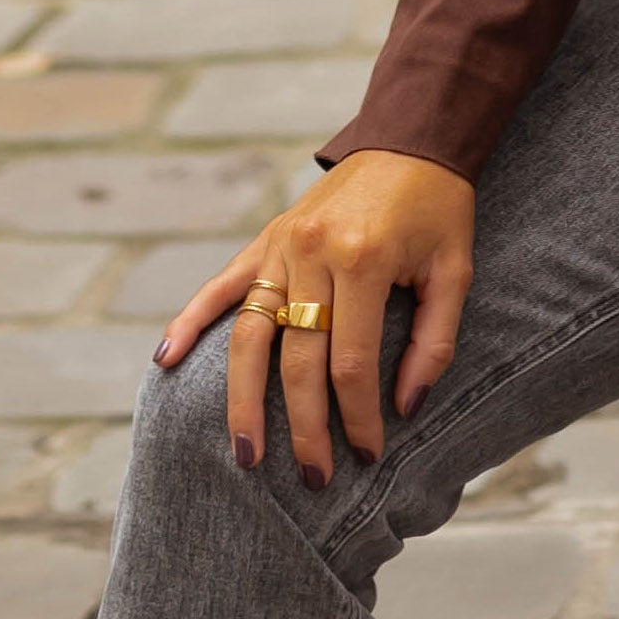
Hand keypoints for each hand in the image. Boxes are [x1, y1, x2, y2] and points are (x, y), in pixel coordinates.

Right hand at [155, 149, 476, 485]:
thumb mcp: (455, 272)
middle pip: (296, 361)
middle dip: (304, 427)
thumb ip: (433, 341)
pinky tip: (164, 360)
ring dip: (243, 400)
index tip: (368, 451)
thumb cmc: (439, 210)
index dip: (357, 415)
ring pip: (249, 336)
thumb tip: (404, 407)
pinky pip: (220, 287)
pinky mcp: (265, 240)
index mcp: (362, 262)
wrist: (410, 138)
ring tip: (244, 454)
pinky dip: (190, 322)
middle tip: (313, 479)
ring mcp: (281, 247)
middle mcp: (311, 255)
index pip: (349, 362)